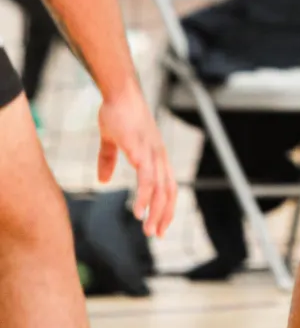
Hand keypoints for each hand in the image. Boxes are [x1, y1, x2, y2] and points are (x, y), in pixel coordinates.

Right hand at [96, 83, 176, 238]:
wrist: (120, 92)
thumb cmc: (118, 112)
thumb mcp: (112, 140)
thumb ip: (108, 160)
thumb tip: (102, 180)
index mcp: (156, 155)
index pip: (168, 186)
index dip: (166, 206)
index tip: (161, 225)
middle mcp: (159, 156)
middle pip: (169, 191)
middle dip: (164, 215)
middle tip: (155, 235)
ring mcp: (152, 153)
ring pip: (160, 189)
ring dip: (155, 211)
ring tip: (147, 229)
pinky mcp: (141, 151)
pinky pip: (147, 179)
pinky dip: (145, 197)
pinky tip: (138, 211)